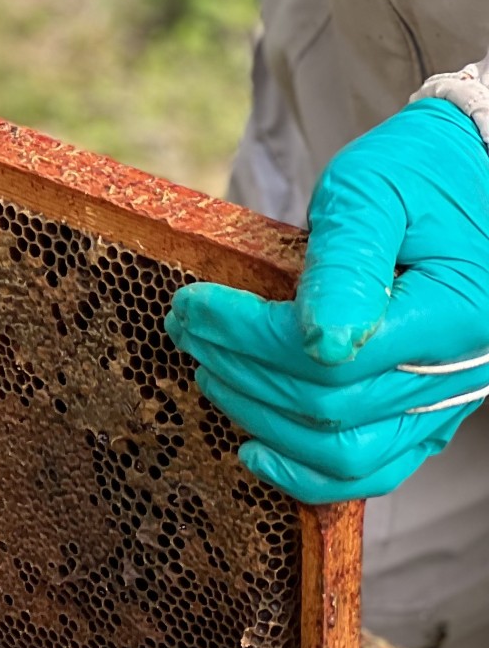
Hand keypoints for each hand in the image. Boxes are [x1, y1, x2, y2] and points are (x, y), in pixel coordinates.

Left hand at [166, 98, 488, 502]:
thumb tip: (316, 340)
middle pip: (327, 405)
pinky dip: (310, 474)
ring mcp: (447, 398)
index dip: (246, 336)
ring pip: (344, 451)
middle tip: (187, 331)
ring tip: (212, 373)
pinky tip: (255, 450)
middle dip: (240, 370)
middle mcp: (460, 369)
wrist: (475, 175)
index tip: (193, 303)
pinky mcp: (430, 412)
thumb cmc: (422, 173)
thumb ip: (346, 264)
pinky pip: (374, 468)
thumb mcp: (374, 192)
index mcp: (454, 310)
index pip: (327, 355)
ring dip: (261, 418)